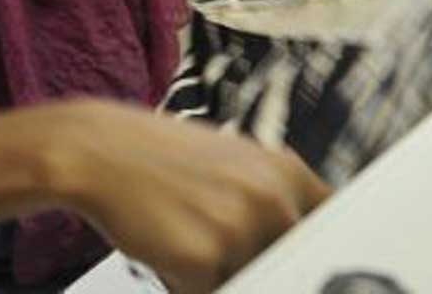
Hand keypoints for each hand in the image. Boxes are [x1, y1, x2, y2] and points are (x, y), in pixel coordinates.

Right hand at [47, 101, 326, 293]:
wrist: (98, 151)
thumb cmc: (160, 158)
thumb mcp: (233, 163)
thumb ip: (273, 200)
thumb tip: (303, 243)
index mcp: (286, 172)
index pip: (333, 230)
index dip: (317, 254)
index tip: (305, 264)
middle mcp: (272, 199)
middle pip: (292, 266)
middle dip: (259, 265)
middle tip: (216, 238)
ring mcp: (241, 230)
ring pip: (249, 281)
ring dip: (221, 274)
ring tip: (188, 236)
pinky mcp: (206, 259)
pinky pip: (208, 293)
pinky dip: (186, 282)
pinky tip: (167, 246)